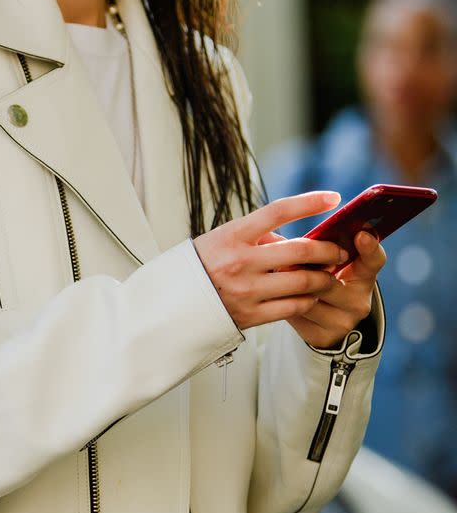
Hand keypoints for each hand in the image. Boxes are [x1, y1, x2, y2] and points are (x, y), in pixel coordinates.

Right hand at [193, 192, 382, 338]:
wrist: (172, 305)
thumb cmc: (201, 266)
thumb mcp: (221, 240)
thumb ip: (257, 237)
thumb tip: (294, 242)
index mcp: (232, 235)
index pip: (278, 211)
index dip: (309, 202)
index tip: (334, 198)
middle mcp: (240, 261)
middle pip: (300, 249)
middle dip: (328, 250)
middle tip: (339, 251)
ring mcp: (246, 290)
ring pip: (303, 281)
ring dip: (324, 278)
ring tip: (329, 276)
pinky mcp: (250, 315)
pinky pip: (293, 306)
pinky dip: (308, 300)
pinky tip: (310, 296)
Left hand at [273, 227, 384, 349]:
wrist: (320, 322)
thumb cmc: (321, 279)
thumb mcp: (327, 262)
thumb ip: (319, 246)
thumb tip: (286, 227)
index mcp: (364, 276)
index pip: (374, 261)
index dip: (369, 248)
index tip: (360, 233)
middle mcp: (359, 301)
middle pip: (327, 281)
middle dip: (303, 268)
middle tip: (284, 257)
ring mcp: (342, 322)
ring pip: (307, 298)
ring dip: (287, 285)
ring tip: (273, 273)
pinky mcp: (322, 336)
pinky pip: (296, 314)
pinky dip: (282, 302)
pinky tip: (274, 294)